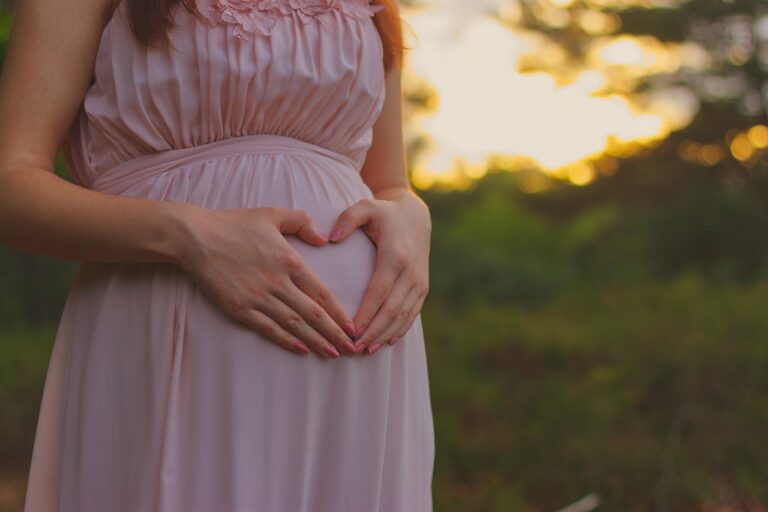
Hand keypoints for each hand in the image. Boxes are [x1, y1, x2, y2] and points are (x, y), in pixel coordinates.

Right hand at [175, 205, 357, 357]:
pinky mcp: (240, 308)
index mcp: (289, 260)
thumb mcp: (272, 213)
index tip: (353, 326)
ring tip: (332, 354)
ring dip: (316, 342)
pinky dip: (287, 341)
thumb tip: (324, 239)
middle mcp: (277, 282)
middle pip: (313, 314)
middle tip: (352, 349)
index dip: (339, 313)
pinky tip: (301, 349)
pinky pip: (268, 329)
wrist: (196, 238)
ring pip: (294, 325)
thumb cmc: (234, 224)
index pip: (321, 293)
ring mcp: (258, 298)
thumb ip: (302, 222)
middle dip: (335, 334)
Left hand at [327, 187, 430, 354]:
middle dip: (373, 332)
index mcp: (395, 255)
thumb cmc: (384, 213)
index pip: (379, 292)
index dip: (366, 314)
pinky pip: (413, 314)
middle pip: (392, 310)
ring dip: (386, 335)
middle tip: (354, 348)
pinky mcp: (423, 287)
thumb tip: (331, 238)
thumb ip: (347, 219)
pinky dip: (400, 330)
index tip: (351, 331)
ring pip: (404, 316)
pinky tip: (386, 342)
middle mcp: (410, 272)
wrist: (416, 215)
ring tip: (367, 350)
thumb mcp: (365, 207)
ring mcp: (419, 281)